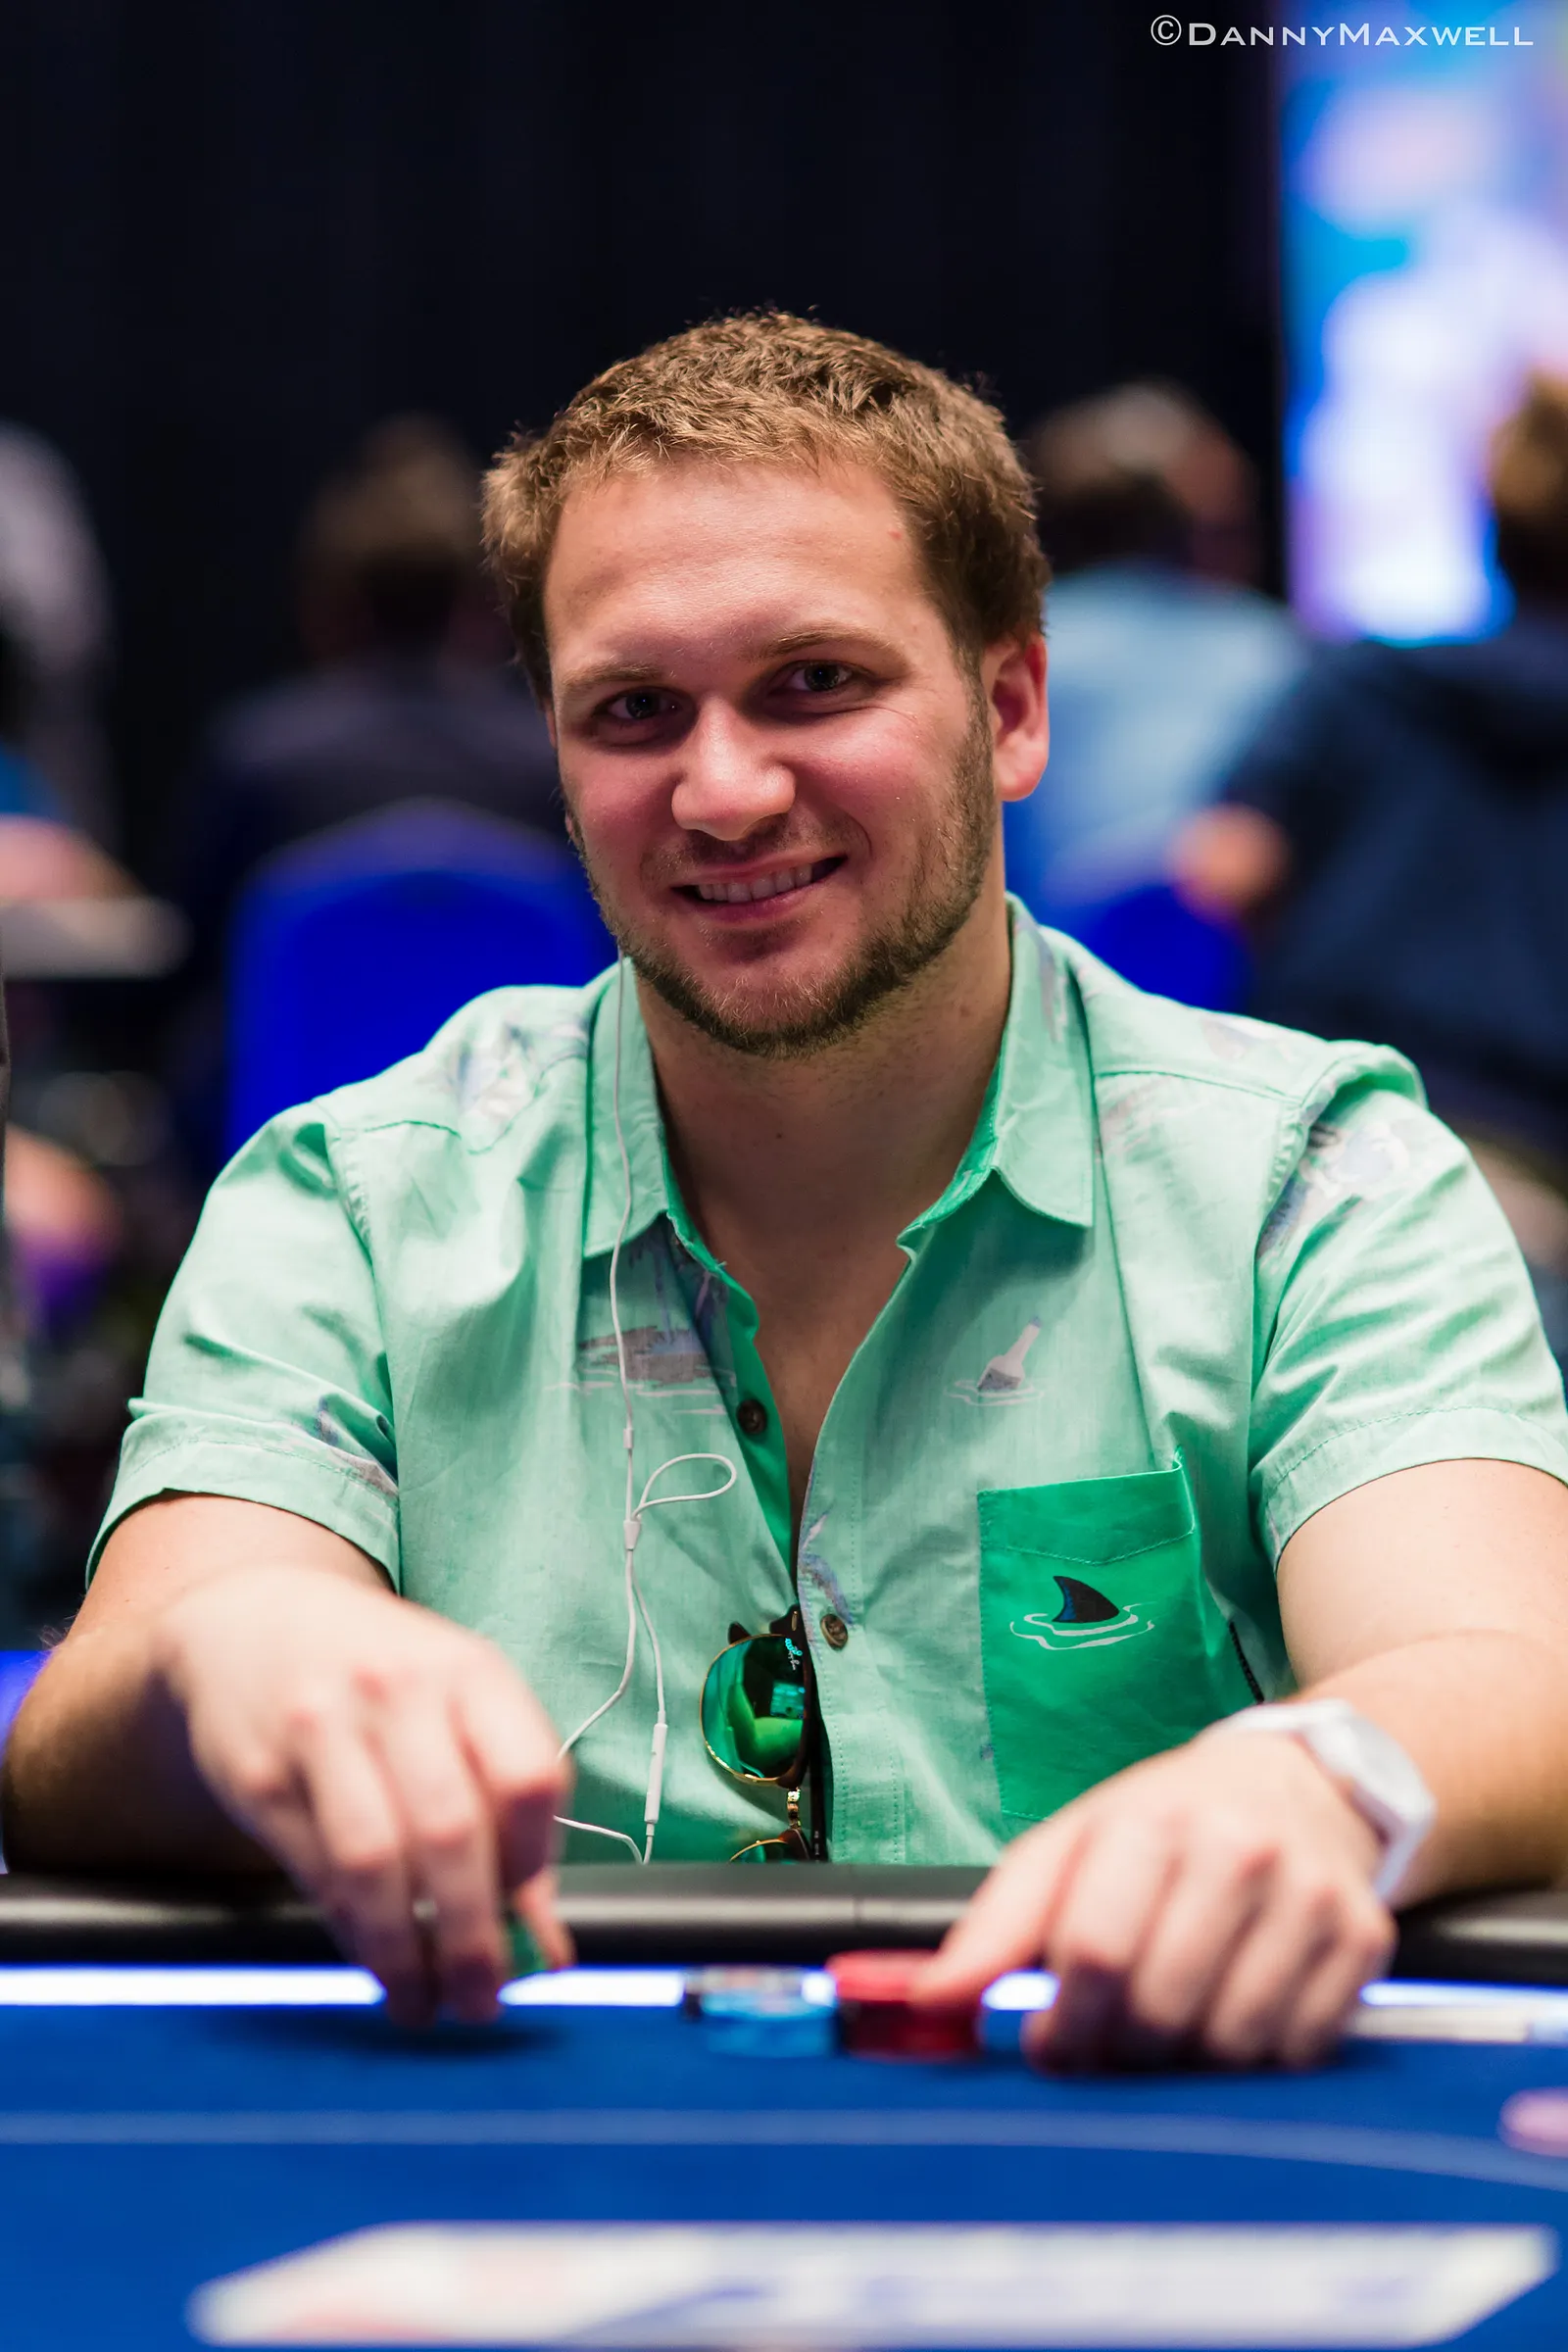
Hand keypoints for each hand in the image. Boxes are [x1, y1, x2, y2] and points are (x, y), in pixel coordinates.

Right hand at [154, 1564, 572, 2025]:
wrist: (248, 1622)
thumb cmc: (382, 1679)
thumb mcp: (458, 1707)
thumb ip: (506, 1808)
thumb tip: (547, 1943)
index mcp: (469, 1672)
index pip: (531, 1777)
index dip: (535, 1864)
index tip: (529, 1919)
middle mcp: (398, 1691)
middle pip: (453, 1833)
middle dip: (472, 1937)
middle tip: (481, 1999)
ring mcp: (321, 1729)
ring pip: (375, 1865)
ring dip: (405, 1952)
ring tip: (423, 2002)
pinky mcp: (259, 1775)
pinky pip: (315, 1875)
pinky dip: (351, 1933)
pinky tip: (373, 1957)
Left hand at [914, 1734, 1393, 2069]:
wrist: (1302, 1782)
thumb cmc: (1165, 1823)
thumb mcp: (1071, 1845)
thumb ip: (998, 1926)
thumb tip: (928, 2004)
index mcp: (1153, 1822)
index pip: (1095, 1953)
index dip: (1061, 2025)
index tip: (1048, 2046)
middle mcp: (1238, 1852)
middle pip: (1160, 2010)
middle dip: (1118, 2052)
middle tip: (1106, 2047)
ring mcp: (1308, 1897)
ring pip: (1231, 2045)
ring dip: (1185, 2066)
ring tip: (1167, 2031)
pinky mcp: (1362, 1939)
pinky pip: (1299, 2052)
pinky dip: (1255, 2062)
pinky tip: (1231, 2019)